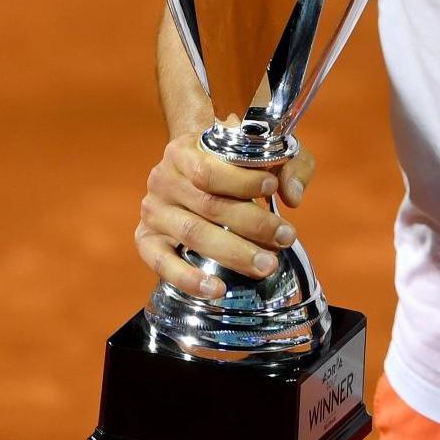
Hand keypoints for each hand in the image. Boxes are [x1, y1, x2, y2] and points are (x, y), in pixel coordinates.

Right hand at [133, 132, 315, 300]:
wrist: (193, 165)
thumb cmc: (234, 159)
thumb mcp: (265, 150)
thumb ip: (288, 164)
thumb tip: (292, 195)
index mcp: (185, 151)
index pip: (210, 170)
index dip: (243, 181)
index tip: (273, 187)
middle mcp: (163, 179)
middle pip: (209, 206)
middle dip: (253, 224)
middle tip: (285, 238)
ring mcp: (153, 211)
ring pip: (194, 234)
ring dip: (234, 253)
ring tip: (266, 264)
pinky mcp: (146, 239)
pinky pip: (163, 263)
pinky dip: (189, 279)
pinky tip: (217, 289)